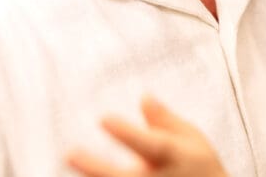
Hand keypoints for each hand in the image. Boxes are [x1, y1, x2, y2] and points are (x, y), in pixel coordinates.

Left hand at [67, 96, 227, 176]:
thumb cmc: (200, 166)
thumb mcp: (192, 138)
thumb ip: (165, 120)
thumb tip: (143, 97)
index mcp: (173, 156)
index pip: (150, 145)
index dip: (127, 134)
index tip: (103, 119)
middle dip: (96, 168)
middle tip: (69, 153)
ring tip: (66, 164)